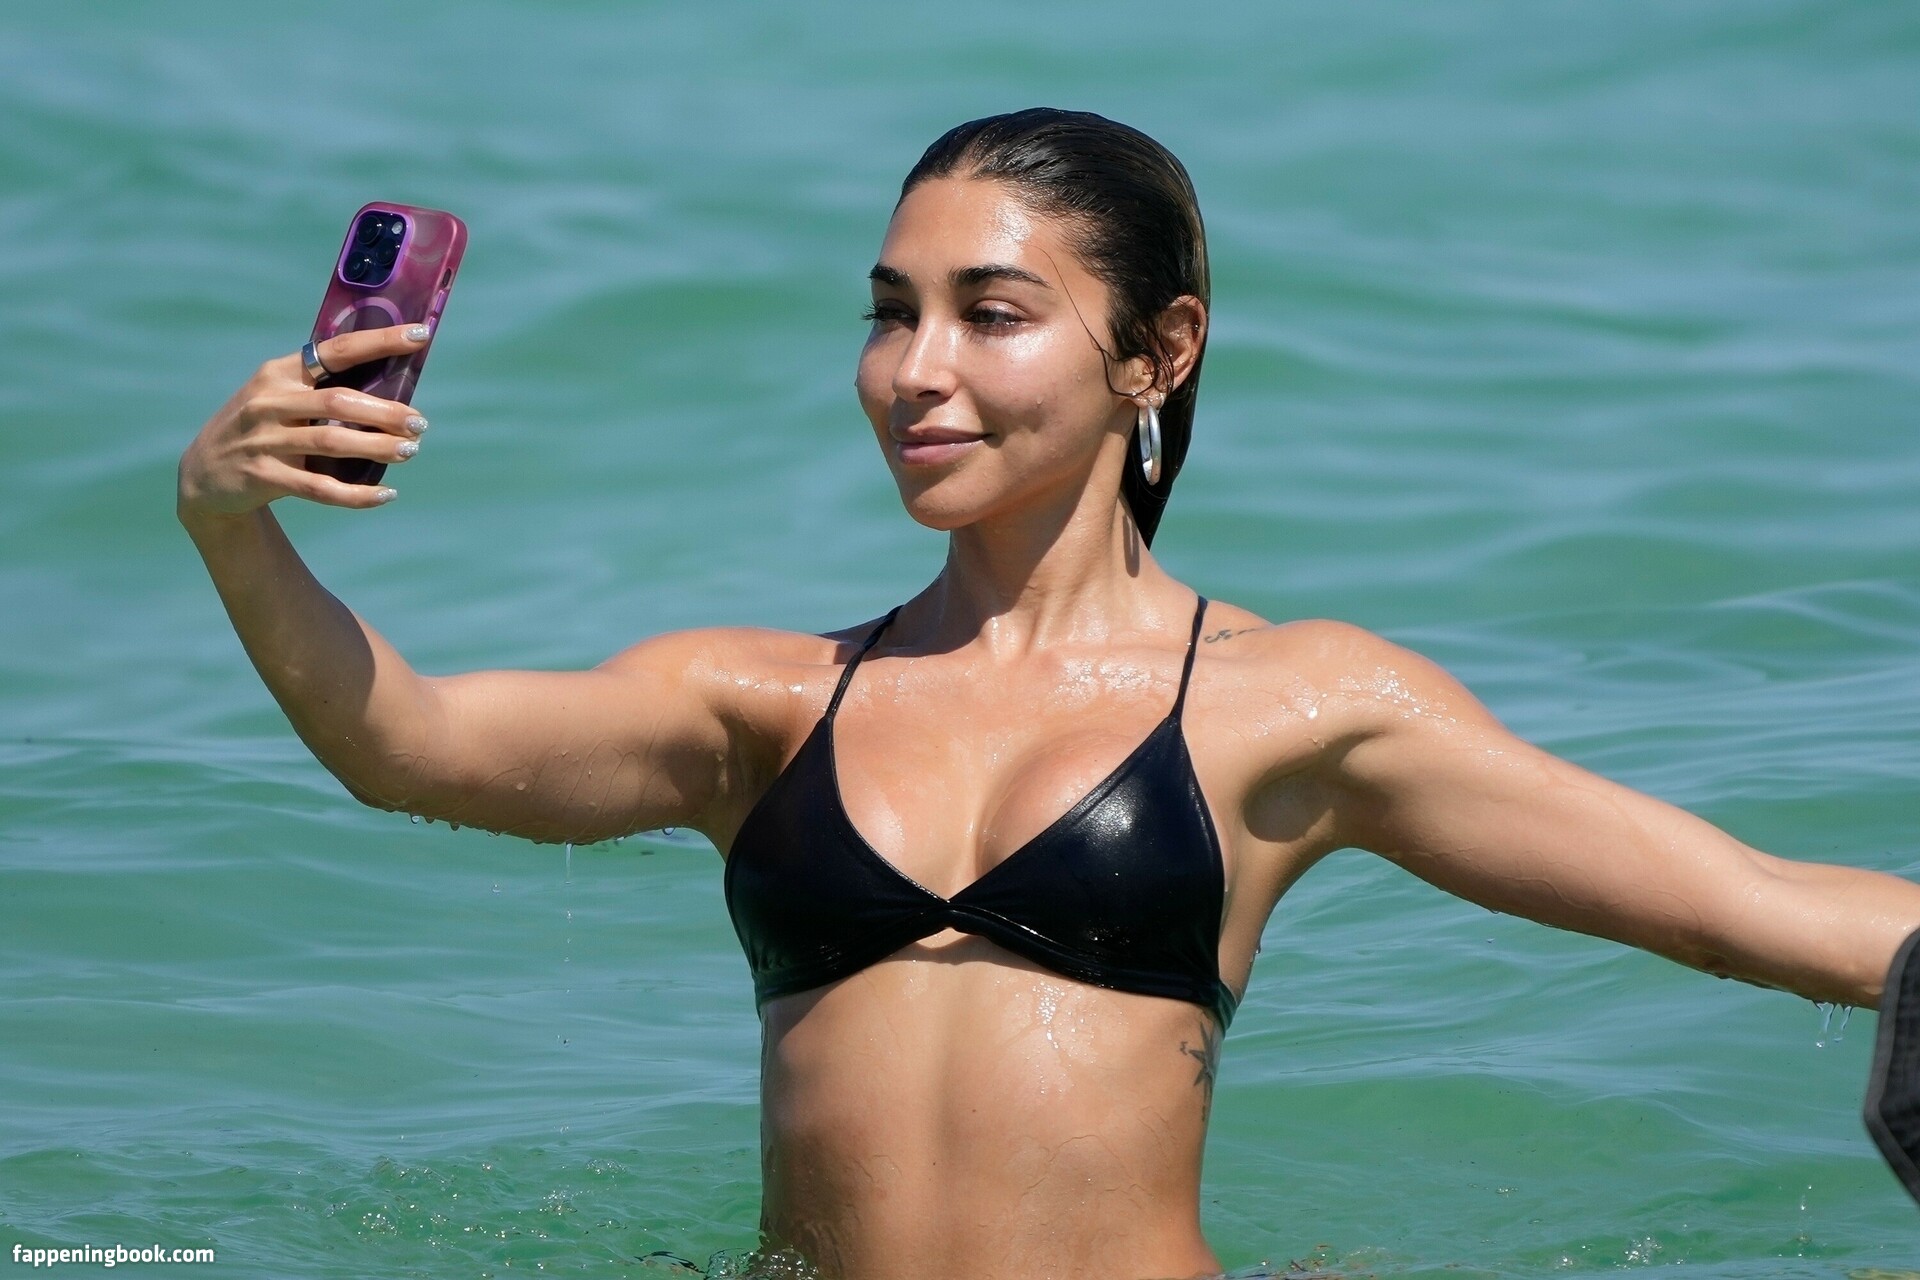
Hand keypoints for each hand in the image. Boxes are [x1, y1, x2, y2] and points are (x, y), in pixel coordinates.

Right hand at [178, 324, 431, 520]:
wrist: (204, 474)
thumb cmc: (262, 428)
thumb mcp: (279, 396)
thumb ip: (322, 389)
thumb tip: (394, 390)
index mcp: (279, 373)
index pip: (336, 350)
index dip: (380, 341)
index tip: (419, 334)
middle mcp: (270, 402)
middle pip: (339, 401)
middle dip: (386, 412)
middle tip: (420, 423)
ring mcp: (265, 440)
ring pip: (332, 441)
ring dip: (378, 447)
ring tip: (410, 450)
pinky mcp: (264, 476)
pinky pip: (319, 487)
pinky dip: (356, 494)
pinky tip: (386, 495)